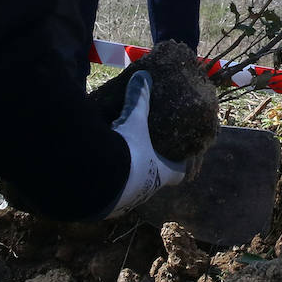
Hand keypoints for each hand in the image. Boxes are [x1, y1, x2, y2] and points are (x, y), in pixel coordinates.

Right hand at [104, 70, 186, 218]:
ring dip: (129, 176)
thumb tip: (143, 76)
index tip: (181, 157)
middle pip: (155, 180)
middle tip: (144, 152)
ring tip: (119, 159)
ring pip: (133, 188)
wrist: (99, 183)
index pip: (179, 172)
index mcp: (162, 173)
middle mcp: (148, 190)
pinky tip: (101, 171)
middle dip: (151, 167)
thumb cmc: (129, 152)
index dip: (181, 164)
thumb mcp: (135, 121)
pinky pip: (112, 194)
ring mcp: (128, 200)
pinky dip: (110, 183)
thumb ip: (139, 99)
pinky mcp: (107, 205)